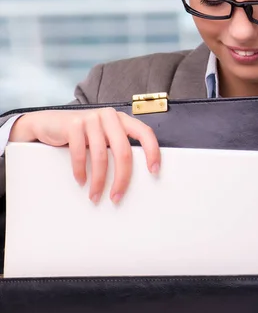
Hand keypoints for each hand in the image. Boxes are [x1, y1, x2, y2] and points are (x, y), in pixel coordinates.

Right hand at [10, 108, 159, 203]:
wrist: (47, 123)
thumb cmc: (80, 135)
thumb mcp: (102, 137)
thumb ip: (116, 147)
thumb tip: (132, 176)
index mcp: (121, 119)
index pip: (144, 132)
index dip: (152, 151)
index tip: (154, 170)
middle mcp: (109, 116)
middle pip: (123, 151)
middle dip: (121, 178)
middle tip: (117, 197)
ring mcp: (91, 118)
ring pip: (101, 155)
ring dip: (98, 181)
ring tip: (95, 195)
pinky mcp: (73, 124)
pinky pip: (80, 153)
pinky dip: (80, 171)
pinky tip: (81, 181)